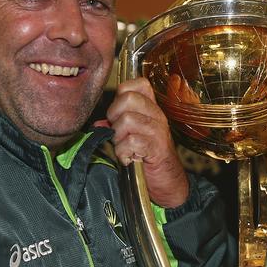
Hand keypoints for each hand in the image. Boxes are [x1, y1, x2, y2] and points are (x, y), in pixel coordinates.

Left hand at [99, 78, 188, 207]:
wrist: (168, 181)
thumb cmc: (149, 158)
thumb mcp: (132, 137)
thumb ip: (116, 127)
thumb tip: (98, 124)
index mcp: (152, 109)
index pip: (138, 84)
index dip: (121, 94)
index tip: (118, 113)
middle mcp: (157, 116)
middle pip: (128, 98)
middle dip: (115, 115)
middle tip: (118, 132)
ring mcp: (158, 131)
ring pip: (127, 120)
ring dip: (118, 137)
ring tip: (124, 147)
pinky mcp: (156, 148)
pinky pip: (131, 142)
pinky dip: (123, 153)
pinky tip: (128, 158)